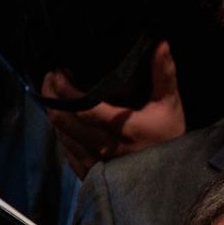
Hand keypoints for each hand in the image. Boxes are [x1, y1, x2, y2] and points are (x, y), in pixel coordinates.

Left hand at [42, 40, 186, 177]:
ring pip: (62, 136)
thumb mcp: (170, 107)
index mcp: (126, 130)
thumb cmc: (171, 140)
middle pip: (64, 121)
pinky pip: (67, 153)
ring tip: (54, 96)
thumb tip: (161, 43)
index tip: (58, 72)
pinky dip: (62, 134)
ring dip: (54, 114)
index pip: (84, 108)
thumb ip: (164, 75)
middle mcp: (107, 149)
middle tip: (50, 79)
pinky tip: (64, 122)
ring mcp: (98, 165)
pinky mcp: (92, 176)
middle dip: (51, 97)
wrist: (174, 181)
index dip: (65, 89)